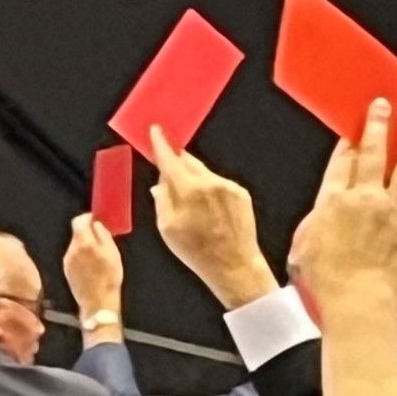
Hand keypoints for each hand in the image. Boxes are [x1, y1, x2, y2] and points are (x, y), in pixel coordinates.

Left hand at [62, 214, 123, 324]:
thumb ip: (104, 236)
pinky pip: (74, 256)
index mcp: (84, 242)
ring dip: (85, 245)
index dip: (88, 218)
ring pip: (75, 244)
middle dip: (88, 232)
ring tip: (99, 255)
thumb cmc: (109, 279)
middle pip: (77, 232)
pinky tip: (92, 266)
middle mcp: (72, 249)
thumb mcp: (113, 254)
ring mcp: (67, 259)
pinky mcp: (67, 269)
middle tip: (101, 238)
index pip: (79, 221)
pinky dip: (82, 256)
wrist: (97, 303)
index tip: (97, 221)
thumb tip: (97, 224)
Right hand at [151, 129, 276, 310]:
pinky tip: (207, 208)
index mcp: (188, 189)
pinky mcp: (241, 193)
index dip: (161, 143)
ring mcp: (228, 186)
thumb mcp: (167, 227)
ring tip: (189, 200)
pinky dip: (209, 188)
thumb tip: (160, 181)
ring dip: (193, 177)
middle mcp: (210, 182)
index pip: (170, 158)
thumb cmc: (196, 251)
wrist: (235, 265)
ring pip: (204, 172)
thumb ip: (162, 198)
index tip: (156, 130)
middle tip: (166, 163)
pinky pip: (219, 183)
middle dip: (176, 161)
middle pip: (188, 161)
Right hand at [288, 101, 396, 328]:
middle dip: (378, 126)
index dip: (349, 143)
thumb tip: (317, 224)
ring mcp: (393, 211)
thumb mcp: (303, 251)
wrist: (359, 302)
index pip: (342, 162)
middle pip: (373, 152)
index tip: (353, 131)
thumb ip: (312, 229)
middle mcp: (364, 198)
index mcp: (332, 202)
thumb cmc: (329, 285)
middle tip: (383, 107)